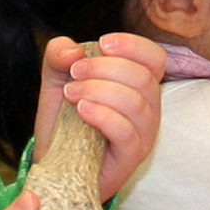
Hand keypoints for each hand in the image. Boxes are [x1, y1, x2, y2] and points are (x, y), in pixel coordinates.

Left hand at [30, 33, 165, 200]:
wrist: (54, 165)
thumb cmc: (64, 123)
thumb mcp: (56, 81)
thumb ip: (59, 56)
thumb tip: (72, 50)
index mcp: (138, 85)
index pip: (154, 58)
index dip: (133, 46)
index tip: (102, 43)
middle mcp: (148, 108)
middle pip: (143, 77)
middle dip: (104, 68)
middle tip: (74, 73)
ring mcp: (143, 135)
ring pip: (136, 102)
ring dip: (99, 90)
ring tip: (71, 94)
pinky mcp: (131, 157)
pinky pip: (126, 132)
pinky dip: (103, 115)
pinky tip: (81, 110)